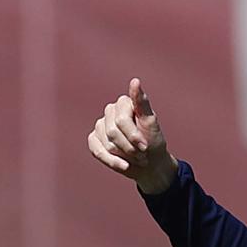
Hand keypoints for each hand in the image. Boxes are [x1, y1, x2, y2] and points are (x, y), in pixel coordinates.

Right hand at [87, 77, 177, 194]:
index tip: (145, 147)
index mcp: (123, 103)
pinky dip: (112, 161)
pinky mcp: (94, 139)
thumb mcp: (150, 122)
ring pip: (107, 144)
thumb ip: (142, 102)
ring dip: (124, 156)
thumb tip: (135, 80)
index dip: (133, 136)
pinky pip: (97, 151)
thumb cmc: (152, 141)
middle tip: (142, 154)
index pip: (121, 120)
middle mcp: (110, 111)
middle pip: (113, 132)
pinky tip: (125, 166)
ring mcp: (100, 125)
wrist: (150, 163)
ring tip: (136, 157)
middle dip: (130, 147)